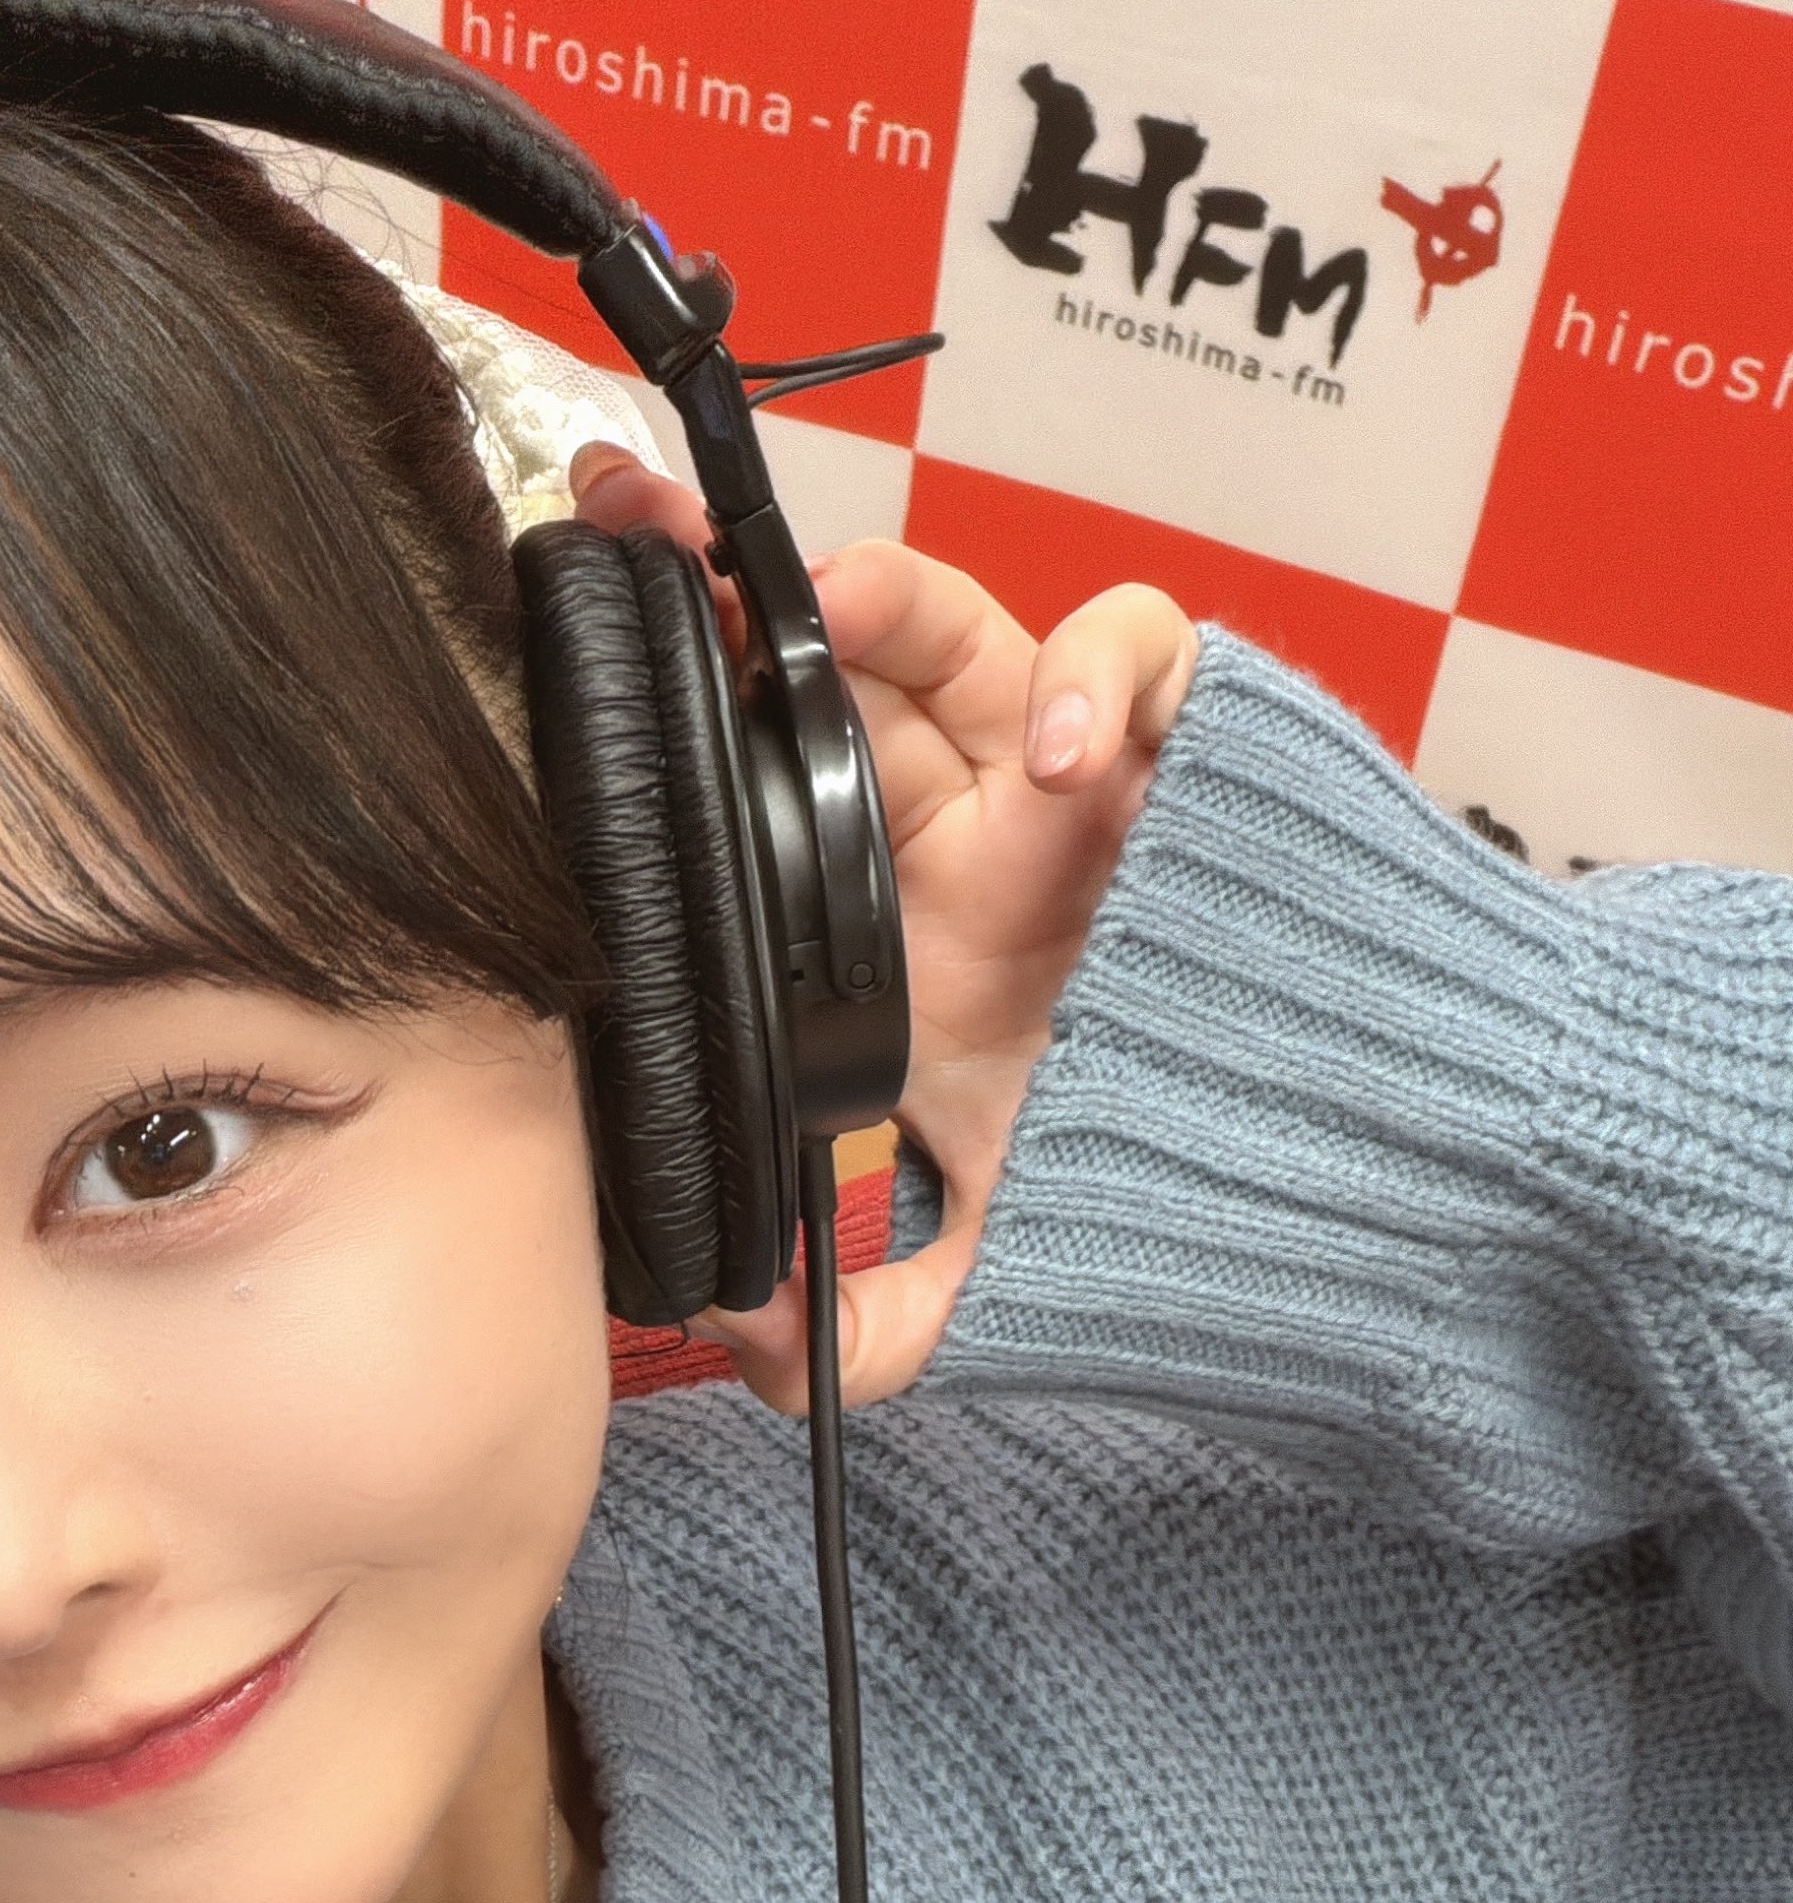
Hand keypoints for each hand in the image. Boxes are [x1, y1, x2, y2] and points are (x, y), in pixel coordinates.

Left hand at [567, 450, 1195, 1414]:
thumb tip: (750, 1344)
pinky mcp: (1186, 744)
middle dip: (732, 604)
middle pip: (823, 681)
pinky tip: (1068, 757)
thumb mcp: (992, 1264)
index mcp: (887, 929)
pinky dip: (1097, 675)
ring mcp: (1066, 776)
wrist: (1328, 1162)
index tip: (574, 694)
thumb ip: (869, 1321)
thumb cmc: (1157, 1168)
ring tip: (841, 616)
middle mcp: (958, 831)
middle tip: (651, 559)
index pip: (754, 807)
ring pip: (952, 631)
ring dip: (889, 601)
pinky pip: (1136, 649)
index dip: (671, 741)